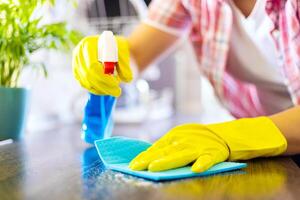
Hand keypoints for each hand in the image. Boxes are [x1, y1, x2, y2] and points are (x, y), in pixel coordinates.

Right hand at [72, 35, 132, 96]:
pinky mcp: (77, 71)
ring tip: (114, 90)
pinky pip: (85, 84)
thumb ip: (125, 66)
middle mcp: (79, 53)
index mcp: (88, 44)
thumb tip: (127, 78)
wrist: (112, 48)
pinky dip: (96, 90)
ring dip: (101, 89)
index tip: (116, 84)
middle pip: (88, 75)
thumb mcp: (124, 54)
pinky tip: (107, 90)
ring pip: (86, 82)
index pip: (92, 65)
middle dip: (104, 86)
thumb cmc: (118, 49)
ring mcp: (76, 63)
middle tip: (117, 92)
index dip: (104, 78)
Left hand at [129, 117, 286, 171]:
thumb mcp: (179, 139)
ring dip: (168, 161)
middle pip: (166, 151)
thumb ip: (166, 148)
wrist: (223, 134)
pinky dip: (202, 163)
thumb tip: (147, 158)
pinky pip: (208, 159)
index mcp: (175, 137)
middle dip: (151, 159)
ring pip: (182, 154)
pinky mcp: (213, 153)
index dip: (145, 156)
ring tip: (155, 167)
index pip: (157, 148)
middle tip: (138, 167)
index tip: (133, 165)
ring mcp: (199, 147)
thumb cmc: (195, 139)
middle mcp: (184, 141)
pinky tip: (196, 169)